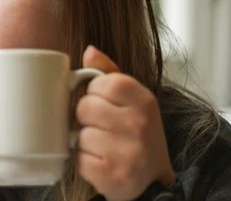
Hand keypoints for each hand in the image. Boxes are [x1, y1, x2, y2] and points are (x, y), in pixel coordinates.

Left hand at [76, 46, 174, 200]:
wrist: (151, 180)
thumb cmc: (137, 134)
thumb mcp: (132, 99)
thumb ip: (109, 72)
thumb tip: (89, 50)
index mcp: (144, 100)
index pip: (98, 82)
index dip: (95, 93)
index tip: (106, 103)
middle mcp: (139, 125)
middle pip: (84, 107)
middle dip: (87, 118)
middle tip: (103, 127)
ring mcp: (127, 152)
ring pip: (80, 134)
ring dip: (85, 141)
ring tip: (103, 146)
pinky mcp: (112, 176)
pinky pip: (79, 159)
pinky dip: (84, 162)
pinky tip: (100, 162)